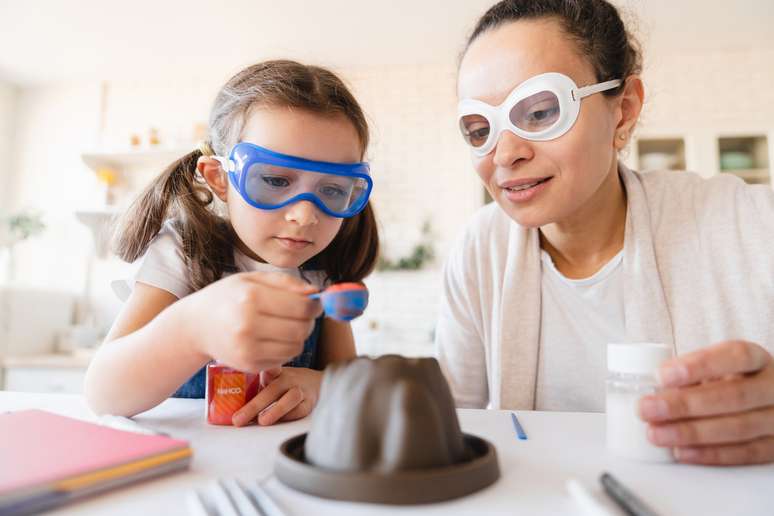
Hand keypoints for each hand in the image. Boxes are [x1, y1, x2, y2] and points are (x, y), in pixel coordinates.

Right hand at [179, 272, 321, 372]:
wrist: (195, 326)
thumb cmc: (228, 297)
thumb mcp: (252, 279)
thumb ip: (286, 282)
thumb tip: (316, 292)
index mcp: (250, 298)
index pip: (301, 307)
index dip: (315, 306)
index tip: (315, 304)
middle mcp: (247, 325)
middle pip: (301, 329)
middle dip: (309, 322)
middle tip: (304, 315)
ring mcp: (247, 349)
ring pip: (296, 347)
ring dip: (299, 337)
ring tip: (287, 326)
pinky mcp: (248, 365)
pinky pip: (283, 359)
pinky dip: (285, 349)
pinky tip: (273, 338)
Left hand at [232, 367, 322, 426]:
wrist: (316, 383)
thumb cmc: (286, 382)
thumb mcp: (272, 376)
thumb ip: (253, 381)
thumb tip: (220, 392)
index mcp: (276, 372)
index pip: (267, 369)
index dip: (258, 371)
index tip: (245, 372)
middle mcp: (288, 379)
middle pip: (272, 390)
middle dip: (254, 406)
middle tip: (238, 419)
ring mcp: (301, 390)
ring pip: (290, 398)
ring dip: (276, 410)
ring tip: (262, 421)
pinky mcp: (309, 403)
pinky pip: (301, 410)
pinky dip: (289, 416)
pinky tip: (278, 422)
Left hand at [638, 340, 773, 464]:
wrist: (763, 402)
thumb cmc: (729, 382)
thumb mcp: (715, 370)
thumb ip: (690, 376)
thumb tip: (652, 390)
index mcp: (758, 359)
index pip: (735, 356)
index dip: (699, 365)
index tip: (662, 375)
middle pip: (733, 396)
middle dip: (684, 404)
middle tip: (647, 408)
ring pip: (738, 428)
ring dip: (691, 433)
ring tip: (656, 433)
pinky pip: (746, 454)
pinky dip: (710, 454)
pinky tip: (682, 452)